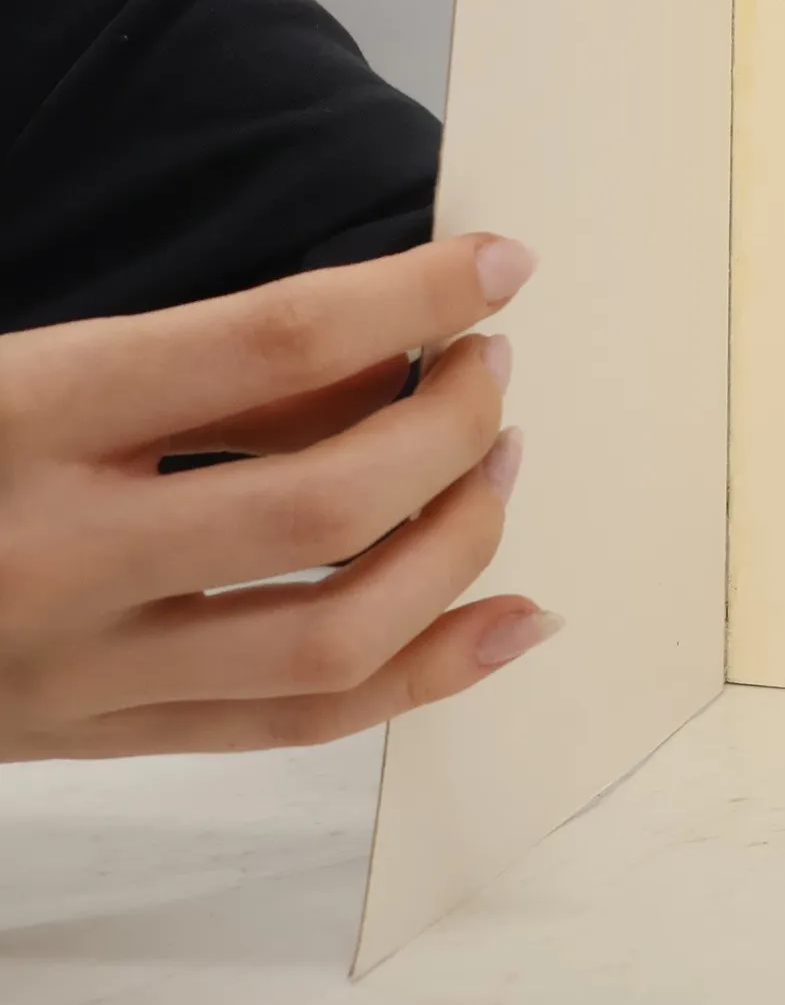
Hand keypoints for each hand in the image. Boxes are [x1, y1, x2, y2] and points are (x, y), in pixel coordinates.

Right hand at [0, 234, 557, 759]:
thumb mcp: (28, 362)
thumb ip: (200, 367)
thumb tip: (388, 361)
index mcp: (21, 411)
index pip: (272, 341)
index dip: (414, 295)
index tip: (500, 266)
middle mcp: (53, 552)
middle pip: (325, 504)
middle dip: (451, 428)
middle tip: (493, 371)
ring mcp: (77, 671)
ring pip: (332, 637)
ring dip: (458, 545)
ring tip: (501, 466)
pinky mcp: (98, 739)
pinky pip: (300, 726)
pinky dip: (430, 673)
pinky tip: (516, 617)